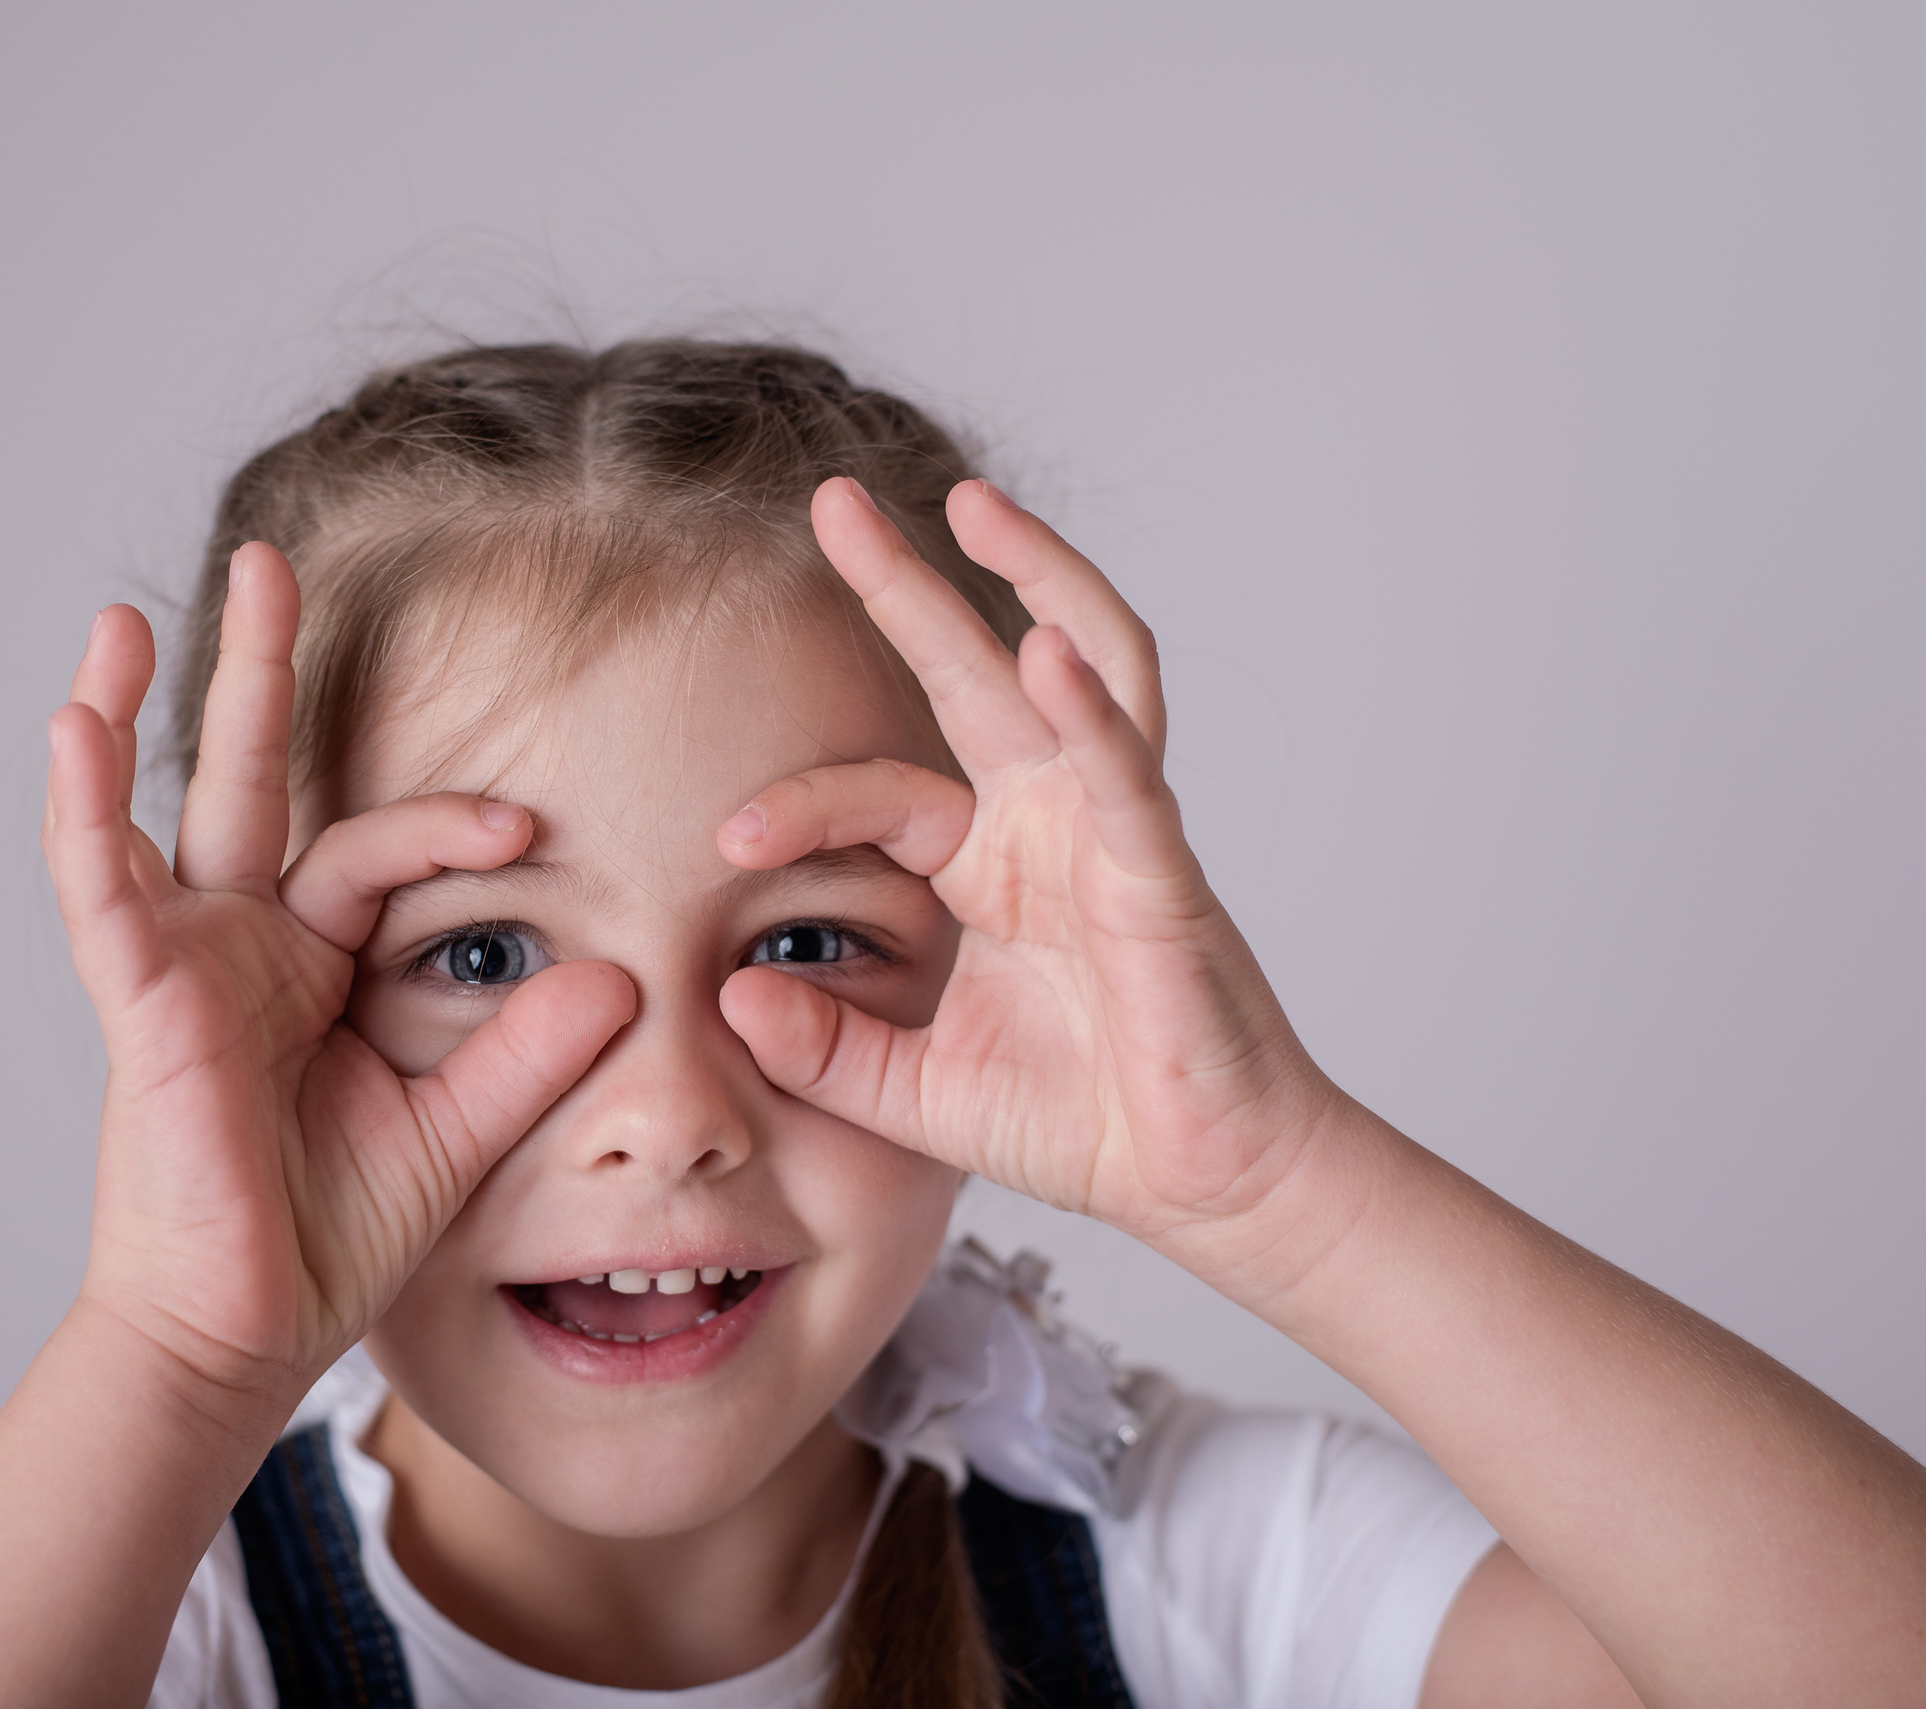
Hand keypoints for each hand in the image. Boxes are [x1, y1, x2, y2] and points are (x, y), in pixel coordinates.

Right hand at [44, 548, 632, 1401]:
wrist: (248, 1328)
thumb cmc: (330, 1234)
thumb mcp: (458, 1129)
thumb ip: (530, 1053)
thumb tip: (620, 977)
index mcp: (312, 966)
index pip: (379, 855)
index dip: (452, 829)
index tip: (527, 834)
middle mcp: (241, 945)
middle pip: (253, 782)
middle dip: (263, 674)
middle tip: (273, 562)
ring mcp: (183, 962)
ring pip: (160, 810)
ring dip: (138, 709)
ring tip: (127, 612)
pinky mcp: (141, 998)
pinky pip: (102, 889)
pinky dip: (85, 810)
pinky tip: (73, 724)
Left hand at [716, 478, 1338, 1246]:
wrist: (1198, 1186)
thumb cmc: (1081, 1123)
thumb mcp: (912, 1091)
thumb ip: (822, 1047)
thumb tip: (731, 993)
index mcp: (991, 863)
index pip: (882, 791)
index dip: (804, 801)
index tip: (727, 842)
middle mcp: (1051, 823)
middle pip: (974, 671)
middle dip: (906, 581)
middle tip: (830, 501)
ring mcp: (1114, 834)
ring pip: (1084, 669)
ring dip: (1036, 577)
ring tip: (972, 504)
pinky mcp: (1164, 876)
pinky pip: (1127, 776)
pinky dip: (1089, 711)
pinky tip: (1044, 649)